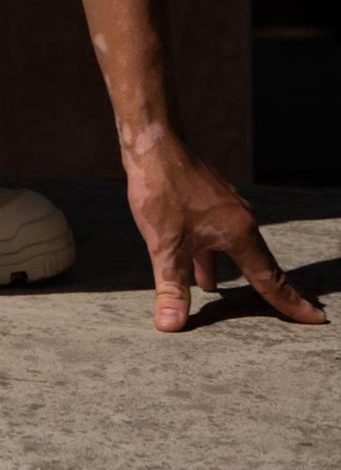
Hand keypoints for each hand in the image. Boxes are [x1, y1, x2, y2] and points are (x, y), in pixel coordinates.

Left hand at [125, 135, 327, 331]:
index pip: (269, 279)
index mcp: (239, 233)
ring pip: (233, 250)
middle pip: (259, 264)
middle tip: (292, 311)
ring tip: (233, 299)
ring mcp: (223, 208)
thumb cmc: (162, 189)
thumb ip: (171, 288)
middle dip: (270, 290)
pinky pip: (216, 238)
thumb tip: (171, 326)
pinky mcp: (205, 201)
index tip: (316, 318)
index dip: (290, 303)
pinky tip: (198, 271)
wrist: (152, 142)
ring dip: (233, 274)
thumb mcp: (165, 245)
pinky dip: (211, 258)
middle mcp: (238, 220)